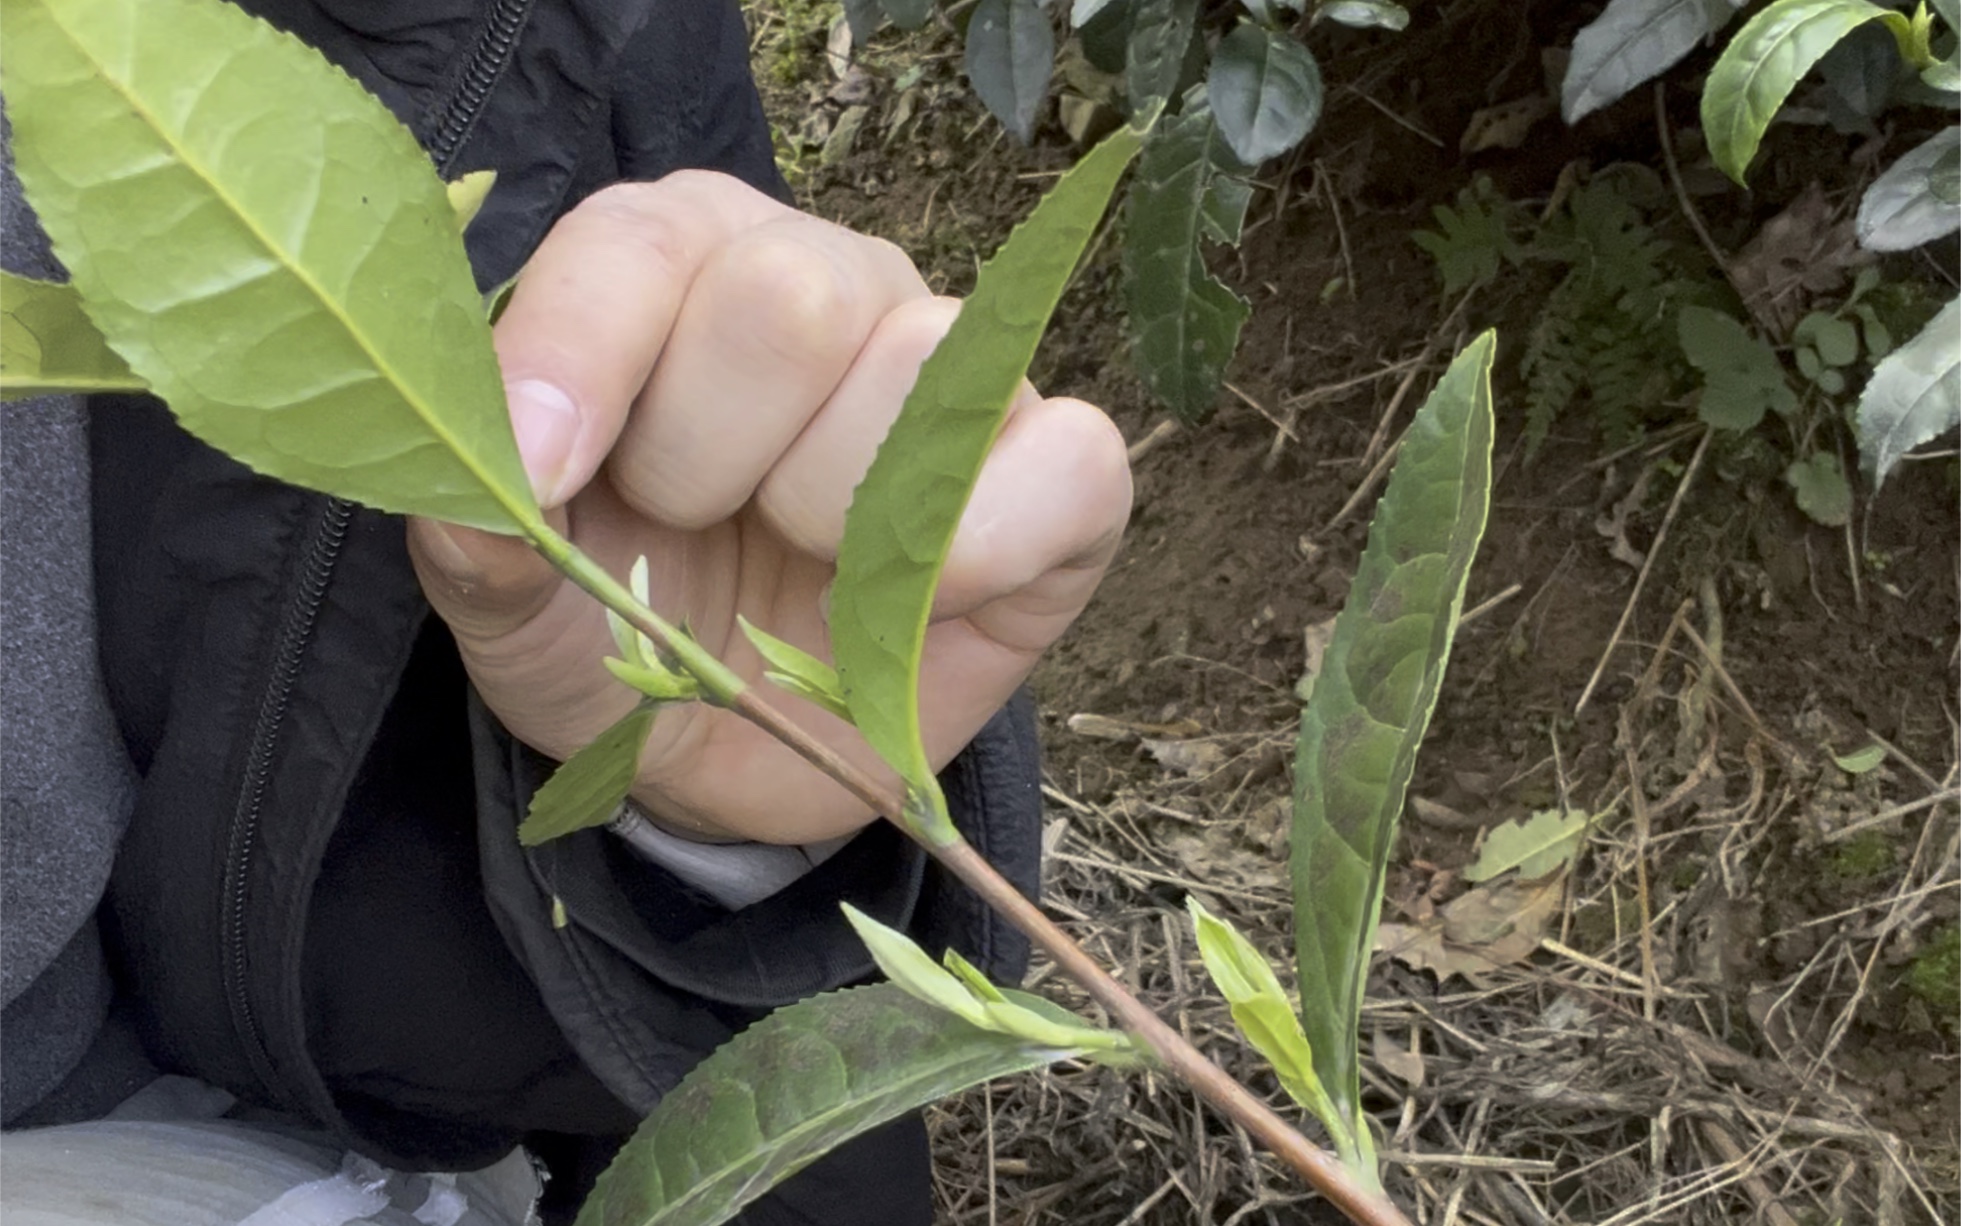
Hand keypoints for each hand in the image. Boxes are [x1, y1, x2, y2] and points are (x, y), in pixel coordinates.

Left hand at [407, 172, 1130, 843]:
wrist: (727, 755)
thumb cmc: (618, 637)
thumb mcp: (515, 607)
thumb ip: (482, 543)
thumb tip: (487, 496)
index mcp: (678, 268)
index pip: (640, 243)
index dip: (584, 353)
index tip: (542, 475)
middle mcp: (825, 283)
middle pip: (789, 296)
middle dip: (713, 456)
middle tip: (693, 528)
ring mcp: (954, 370)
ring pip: (920, 370)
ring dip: (834, 516)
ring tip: (798, 569)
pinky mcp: (1058, 472)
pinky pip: (1071, 459)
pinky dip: (980, 549)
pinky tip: (910, 604)